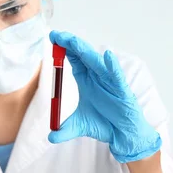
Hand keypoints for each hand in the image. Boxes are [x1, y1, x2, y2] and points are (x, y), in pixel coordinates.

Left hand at [48, 31, 161, 162]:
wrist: (122, 136)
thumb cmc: (104, 124)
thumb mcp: (78, 127)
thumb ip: (63, 130)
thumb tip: (50, 136)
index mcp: (86, 81)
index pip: (74, 60)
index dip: (64, 49)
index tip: (53, 38)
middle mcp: (97, 78)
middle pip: (83, 56)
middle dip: (70, 44)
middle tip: (57, 35)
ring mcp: (109, 82)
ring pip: (96, 63)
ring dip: (85, 51)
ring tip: (73, 41)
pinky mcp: (121, 90)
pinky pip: (116, 76)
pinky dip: (112, 66)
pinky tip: (108, 56)